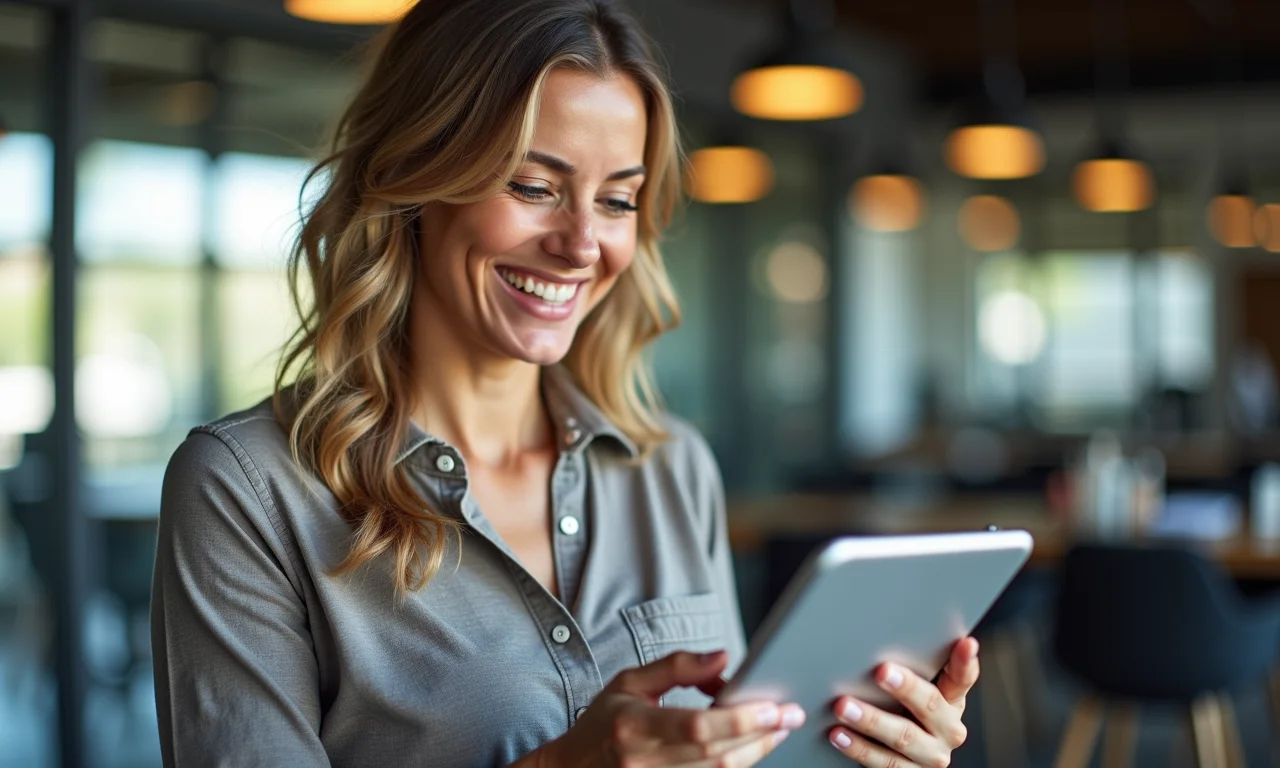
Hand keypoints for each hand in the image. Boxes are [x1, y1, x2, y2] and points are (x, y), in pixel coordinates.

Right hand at [538, 649, 804, 767]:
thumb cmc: (603, 723)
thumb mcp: (629, 682)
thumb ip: (676, 667)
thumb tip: (723, 656)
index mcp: (634, 727)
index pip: (697, 727)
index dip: (739, 719)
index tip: (772, 706)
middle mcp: (647, 762)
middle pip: (716, 754)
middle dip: (759, 734)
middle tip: (789, 714)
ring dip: (755, 752)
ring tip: (778, 728)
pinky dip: (735, 765)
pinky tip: (752, 748)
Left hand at [827, 637, 978, 767]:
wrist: (907, 758)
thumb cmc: (907, 711)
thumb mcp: (919, 688)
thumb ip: (914, 665)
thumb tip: (887, 629)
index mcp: (952, 701)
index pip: (963, 678)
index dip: (965, 662)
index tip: (966, 644)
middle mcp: (948, 730)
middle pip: (930, 706)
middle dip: (906, 688)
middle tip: (882, 671)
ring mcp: (930, 755)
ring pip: (903, 738)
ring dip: (871, 721)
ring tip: (844, 706)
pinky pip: (883, 763)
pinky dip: (858, 748)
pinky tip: (839, 734)